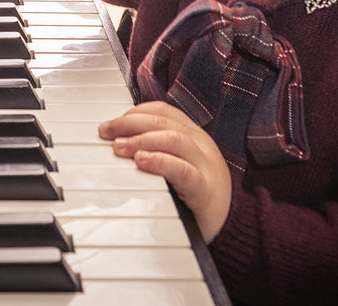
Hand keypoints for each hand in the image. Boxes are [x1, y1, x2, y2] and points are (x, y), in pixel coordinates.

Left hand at [99, 101, 231, 241]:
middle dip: (130, 123)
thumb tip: (119, 140)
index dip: (135, 112)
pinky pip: (183, 170)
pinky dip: (159, 162)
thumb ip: (158, 150)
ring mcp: (206, 165)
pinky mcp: (205, 189)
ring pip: (174, 139)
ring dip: (140, 140)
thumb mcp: (177, 165)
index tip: (112, 123)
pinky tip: (141, 162)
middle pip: (163, 122)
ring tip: (119, 147)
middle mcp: (201, 145)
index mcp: (194, 135)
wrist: (231, 226)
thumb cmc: (197, 195)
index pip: (163, 111)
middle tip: (106, 133)